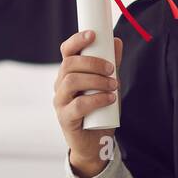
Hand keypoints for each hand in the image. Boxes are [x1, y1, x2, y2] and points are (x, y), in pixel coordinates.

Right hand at [53, 29, 122, 177]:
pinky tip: (109, 99)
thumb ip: (111, 65)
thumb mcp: (108, 85)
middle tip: (111, 69)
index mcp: (69, 73)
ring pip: (71, 81)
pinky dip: (96, 99)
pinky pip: (77, 105)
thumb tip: (117, 42)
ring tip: (113, 85)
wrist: (96, 143)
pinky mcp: (65, 118)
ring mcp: (60, 101)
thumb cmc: (100, 111)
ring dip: (95, 80)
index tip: (93, 35)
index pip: (67, 51)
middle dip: (92, 63)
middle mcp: (61, 85)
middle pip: (69, 64)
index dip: (77, 40)